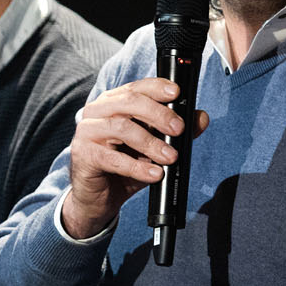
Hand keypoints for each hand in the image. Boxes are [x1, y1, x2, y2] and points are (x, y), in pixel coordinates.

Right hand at [61, 77, 208, 239]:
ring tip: (171, 158)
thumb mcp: (153, 148)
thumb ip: (175, 132)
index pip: (136, 87)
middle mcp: (97, 112)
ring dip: (150, 143)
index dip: (157, 87)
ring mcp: (87, 132)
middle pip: (129, 102)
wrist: (98, 198)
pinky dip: (137, 167)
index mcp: (113, 102)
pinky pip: (112, 158)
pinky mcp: (83, 155)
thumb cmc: (123, 166)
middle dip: (158, 114)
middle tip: (178, 129)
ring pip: (121, 127)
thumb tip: (201, 118)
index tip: (177, 94)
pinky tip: (154, 174)